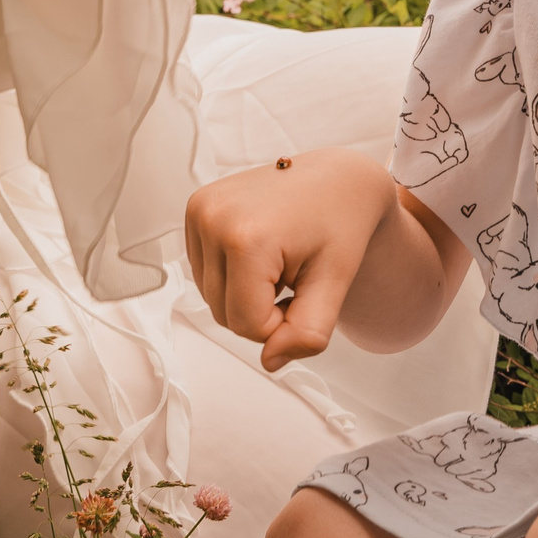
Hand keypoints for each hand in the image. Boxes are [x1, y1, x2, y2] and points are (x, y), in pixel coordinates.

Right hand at [184, 147, 395, 371]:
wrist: (338, 177)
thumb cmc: (341, 219)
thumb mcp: (335, 284)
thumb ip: (306, 332)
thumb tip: (270, 360)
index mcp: (245, 236)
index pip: (245, 324)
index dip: (280, 323)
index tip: (304, 292)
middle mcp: (213, 218)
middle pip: (223, 313)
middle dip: (262, 309)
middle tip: (295, 277)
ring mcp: (200, 210)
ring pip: (211, 296)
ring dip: (246, 293)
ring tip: (280, 261)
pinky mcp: (196, 208)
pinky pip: (205, 271)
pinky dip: (232, 274)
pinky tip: (262, 251)